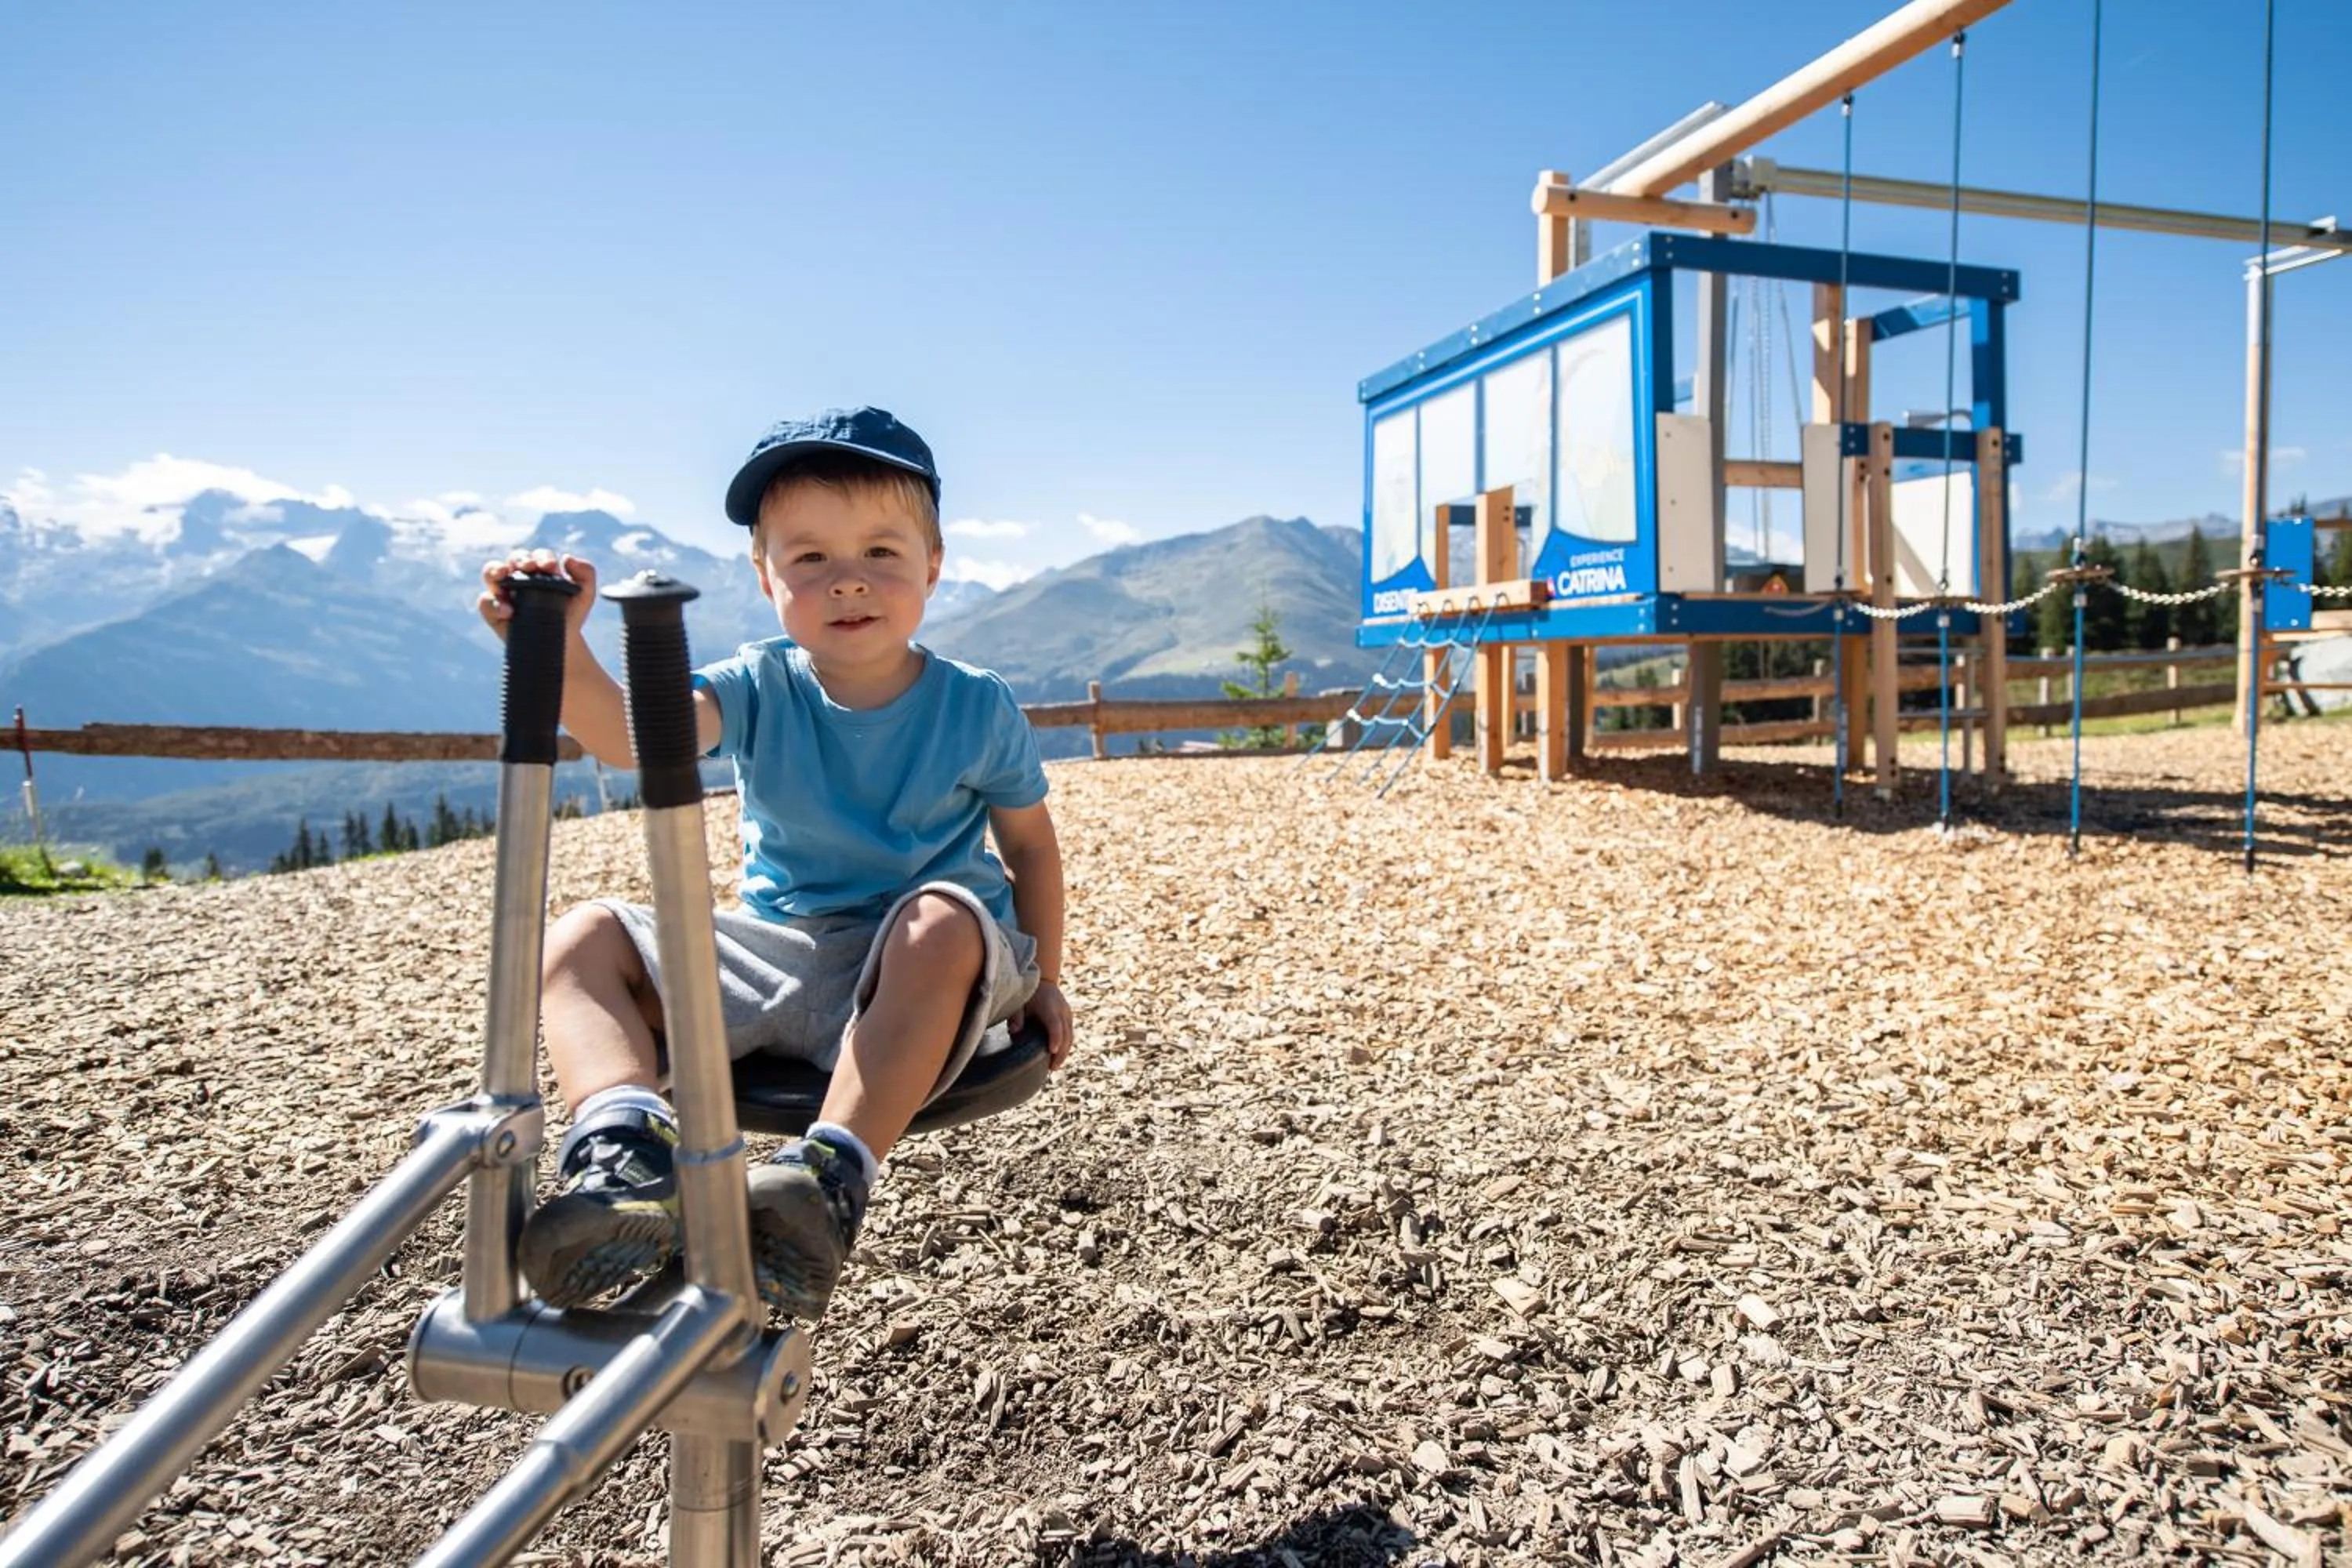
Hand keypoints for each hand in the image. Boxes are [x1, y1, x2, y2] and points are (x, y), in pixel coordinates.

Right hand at [478, 550, 596, 641]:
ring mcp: (503, 591)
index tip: (550, 567)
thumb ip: (585, 573)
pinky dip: (493, 603)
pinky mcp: (493, 611)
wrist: (562, 642)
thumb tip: (567, 558)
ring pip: (491, 572)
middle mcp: (519, 575)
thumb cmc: (571, 614)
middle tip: (529, 567)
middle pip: (514, 558)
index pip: (538, 556)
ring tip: (504, 576)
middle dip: (520, 559)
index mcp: (540, 568)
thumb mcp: (585, 594)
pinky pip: (485, 601)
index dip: (542, 557)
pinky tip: (508, 611)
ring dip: (496, 570)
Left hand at [1015, 979, 1073, 1070]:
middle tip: (1052, 1068)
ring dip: (1064, 1052)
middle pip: (1066, 1034)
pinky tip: (1058, 1057)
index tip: (1052, 1051)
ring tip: (1055, 1066)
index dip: (1055, 1038)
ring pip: (1070, 1036)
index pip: (1055, 1024)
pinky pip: (1070, 1034)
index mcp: (1049, 1006)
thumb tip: (1014, 1032)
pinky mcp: (1069, 1018)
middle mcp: (1062, 1010)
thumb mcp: (1019, 1002)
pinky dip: (1065, 1047)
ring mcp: (1067, 1014)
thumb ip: (1016, 1016)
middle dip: (1061, 1052)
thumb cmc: (1028, 994)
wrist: (1043, 980)